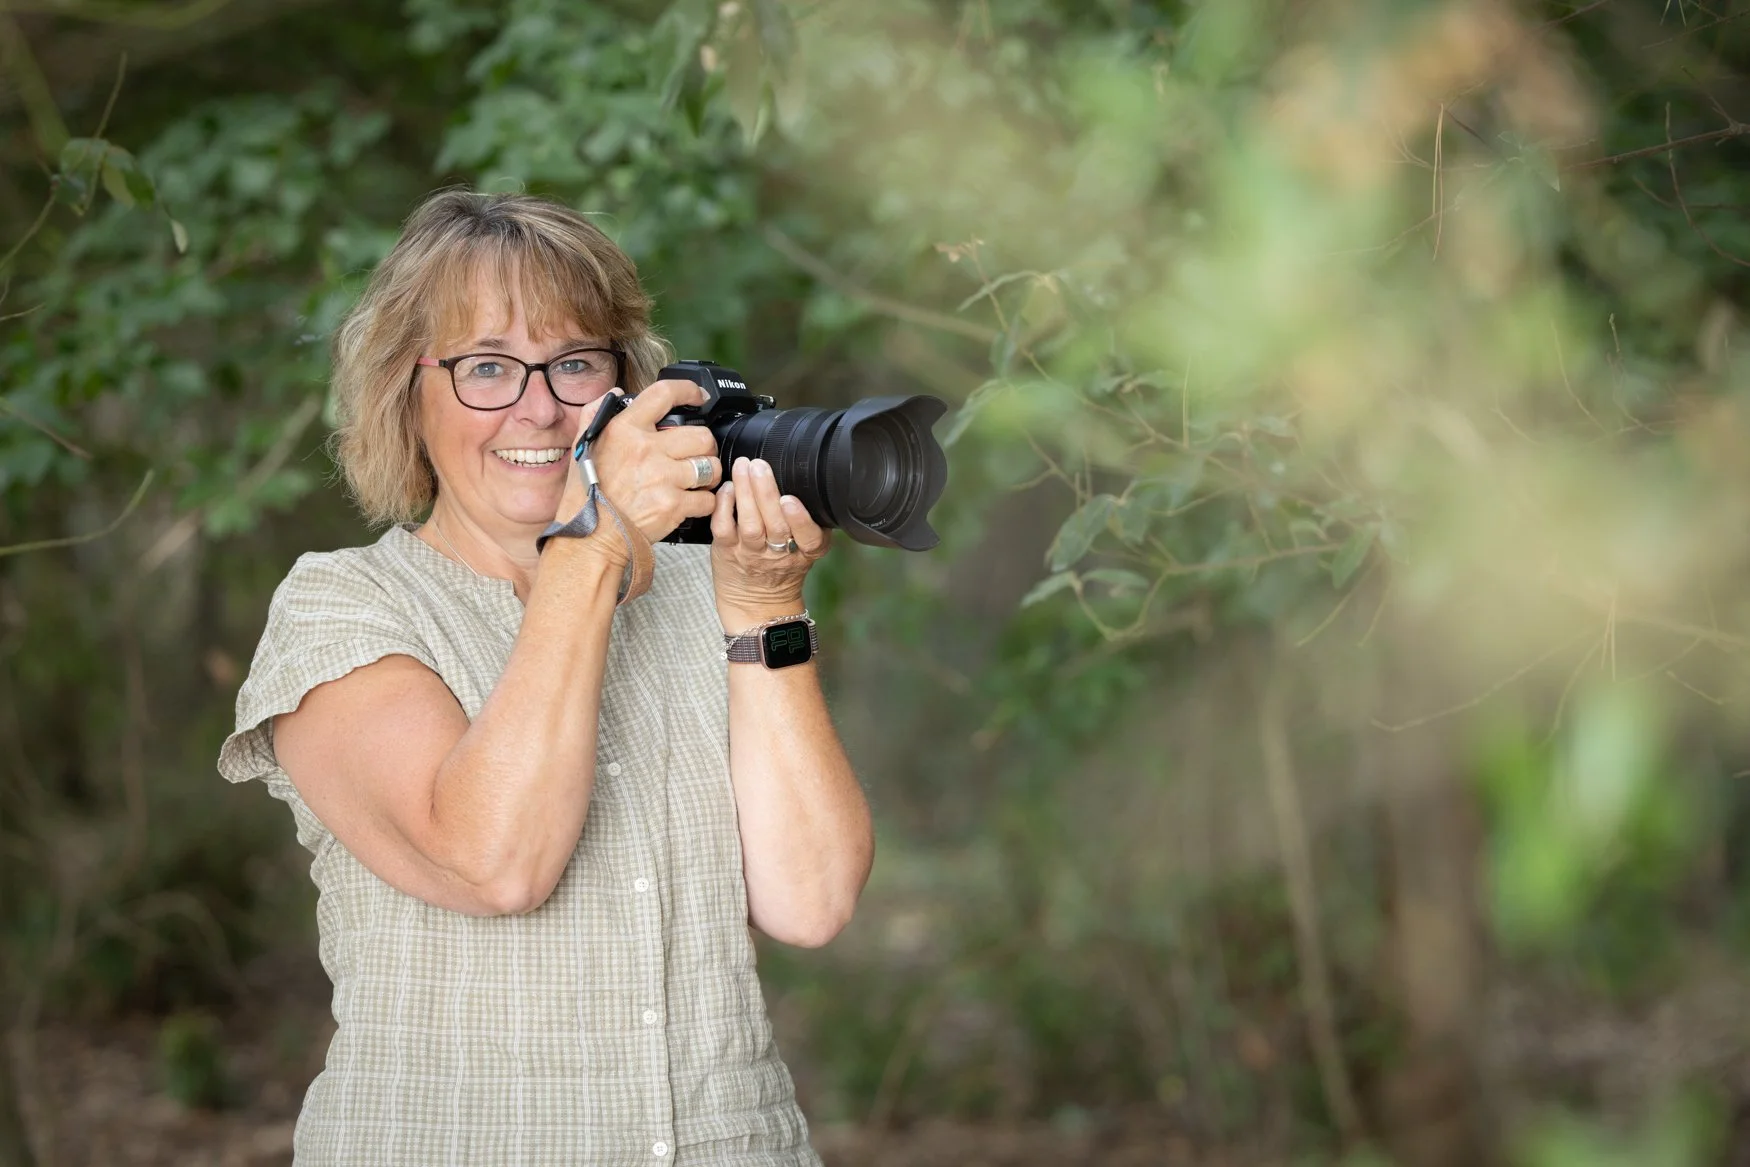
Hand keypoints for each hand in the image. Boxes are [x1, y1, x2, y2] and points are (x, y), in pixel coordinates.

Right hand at [556, 380, 721, 550]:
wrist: (590, 539)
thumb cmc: (586, 495)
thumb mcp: (582, 446)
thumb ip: (596, 414)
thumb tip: (617, 394)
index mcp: (624, 429)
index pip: (664, 394)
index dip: (688, 390)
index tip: (699, 396)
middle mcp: (646, 450)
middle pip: (701, 435)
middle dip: (704, 446)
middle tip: (697, 455)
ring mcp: (663, 478)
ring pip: (710, 466)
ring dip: (708, 474)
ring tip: (696, 480)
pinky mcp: (674, 506)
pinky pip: (707, 498)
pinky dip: (703, 502)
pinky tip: (690, 503)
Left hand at [711, 456, 830, 627]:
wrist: (757, 605)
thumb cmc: (781, 568)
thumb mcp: (806, 549)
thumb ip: (807, 523)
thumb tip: (802, 479)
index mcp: (807, 551)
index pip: (809, 537)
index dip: (800, 519)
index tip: (790, 500)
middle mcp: (779, 554)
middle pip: (775, 524)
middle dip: (766, 492)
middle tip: (759, 465)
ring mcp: (751, 554)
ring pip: (749, 524)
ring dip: (745, 493)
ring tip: (742, 467)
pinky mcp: (727, 552)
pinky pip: (723, 528)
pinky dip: (724, 506)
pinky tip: (727, 488)